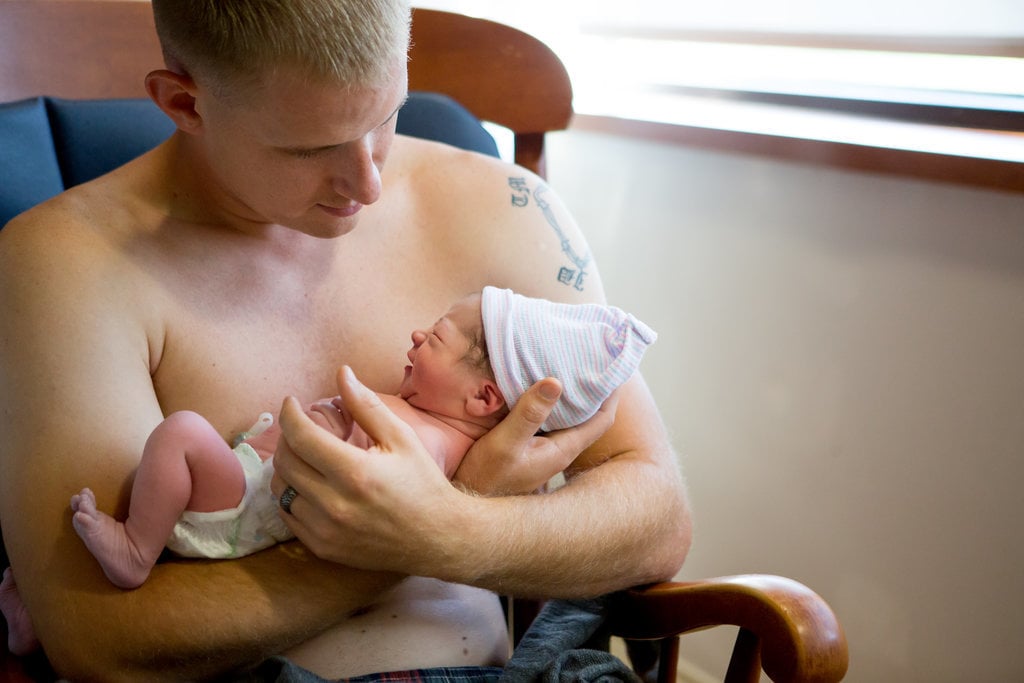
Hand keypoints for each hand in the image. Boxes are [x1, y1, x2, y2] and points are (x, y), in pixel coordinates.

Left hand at [270, 366, 458, 571]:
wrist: (438, 538)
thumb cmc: (422, 483)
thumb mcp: (401, 438)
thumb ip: (367, 406)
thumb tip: (342, 373)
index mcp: (355, 473)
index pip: (301, 437)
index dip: (289, 414)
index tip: (291, 402)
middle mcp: (334, 504)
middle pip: (285, 462)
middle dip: (286, 437)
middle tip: (299, 428)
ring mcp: (325, 530)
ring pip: (281, 490)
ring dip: (287, 467)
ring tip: (304, 455)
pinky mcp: (323, 548)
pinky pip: (288, 516)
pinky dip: (291, 495)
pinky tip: (310, 484)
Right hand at [453, 378, 619, 494]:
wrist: (468, 505)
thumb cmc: (485, 477)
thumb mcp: (505, 443)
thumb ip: (529, 414)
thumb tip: (556, 382)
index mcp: (563, 449)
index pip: (602, 419)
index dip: (612, 393)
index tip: (614, 366)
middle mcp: (560, 450)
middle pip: (590, 415)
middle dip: (595, 388)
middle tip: (594, 359)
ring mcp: (545, 450)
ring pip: (569, 416)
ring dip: (573, 393)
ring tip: (571, 364)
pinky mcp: (530, 447)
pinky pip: (550, 419)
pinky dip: (552, 400)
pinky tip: (541, 385)